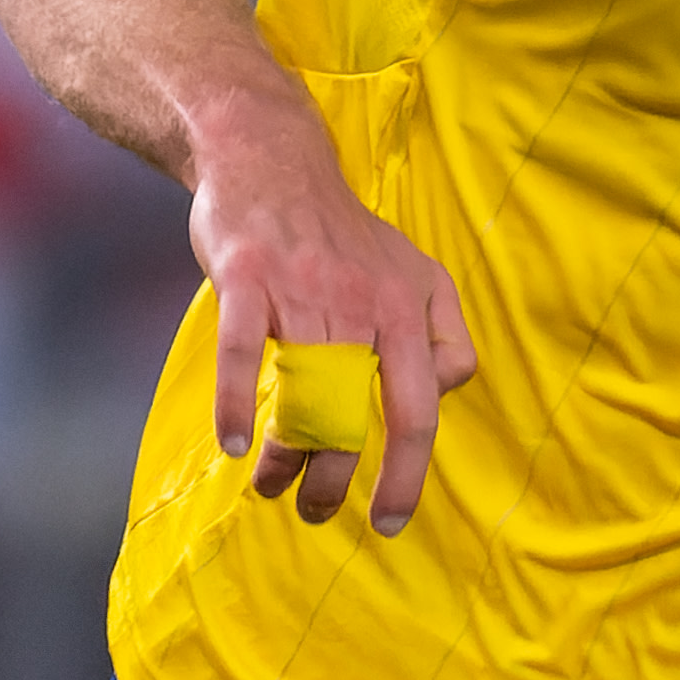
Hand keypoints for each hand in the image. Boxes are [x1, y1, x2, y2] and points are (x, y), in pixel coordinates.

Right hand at [192, 110, 478, 535]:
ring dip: (286, 457)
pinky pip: (242, 353)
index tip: (388, 518)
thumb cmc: (342, 233)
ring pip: (302, 394)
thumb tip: (445, 392)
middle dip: (338, 479)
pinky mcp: (247, 278)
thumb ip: (444, 333)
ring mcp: (304, 290)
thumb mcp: (417, 272)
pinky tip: (234, 445)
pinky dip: (235, 404)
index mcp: (410, 309)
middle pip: (360, 414)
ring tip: (272, 488)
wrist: (272, 160)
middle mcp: (364, 303)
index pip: (420, 409)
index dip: (406, 473)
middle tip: (317, 512)